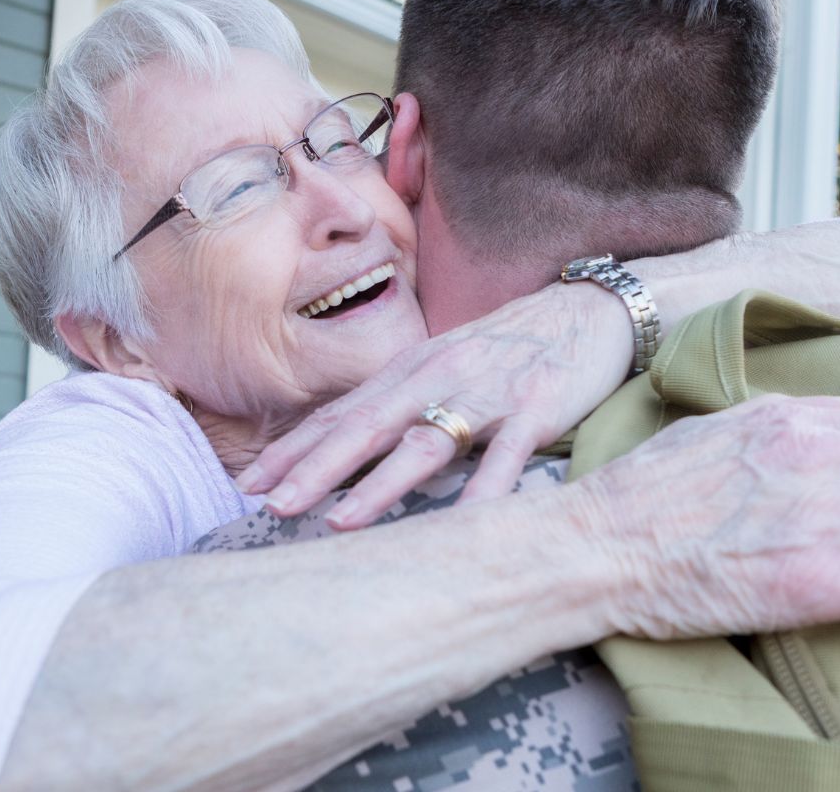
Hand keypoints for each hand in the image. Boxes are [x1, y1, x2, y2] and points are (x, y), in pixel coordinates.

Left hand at [237, 281, 632, 527]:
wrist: (590, 309)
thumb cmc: (509, 348)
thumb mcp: (445, 366)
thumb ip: (401, 403)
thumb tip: (345, 449)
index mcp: (412, 369)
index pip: (342, 412)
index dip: (294, 447)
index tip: (249, 481)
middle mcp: (440, 376)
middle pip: (367, 426)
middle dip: (315, 467)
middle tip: (270, 505)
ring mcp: (488, 394)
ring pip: (425, 443)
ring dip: (379, 485)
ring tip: (339, 522)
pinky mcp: (537, 410)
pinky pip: (506, 458)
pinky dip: (482, 493)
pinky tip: (459, 529)